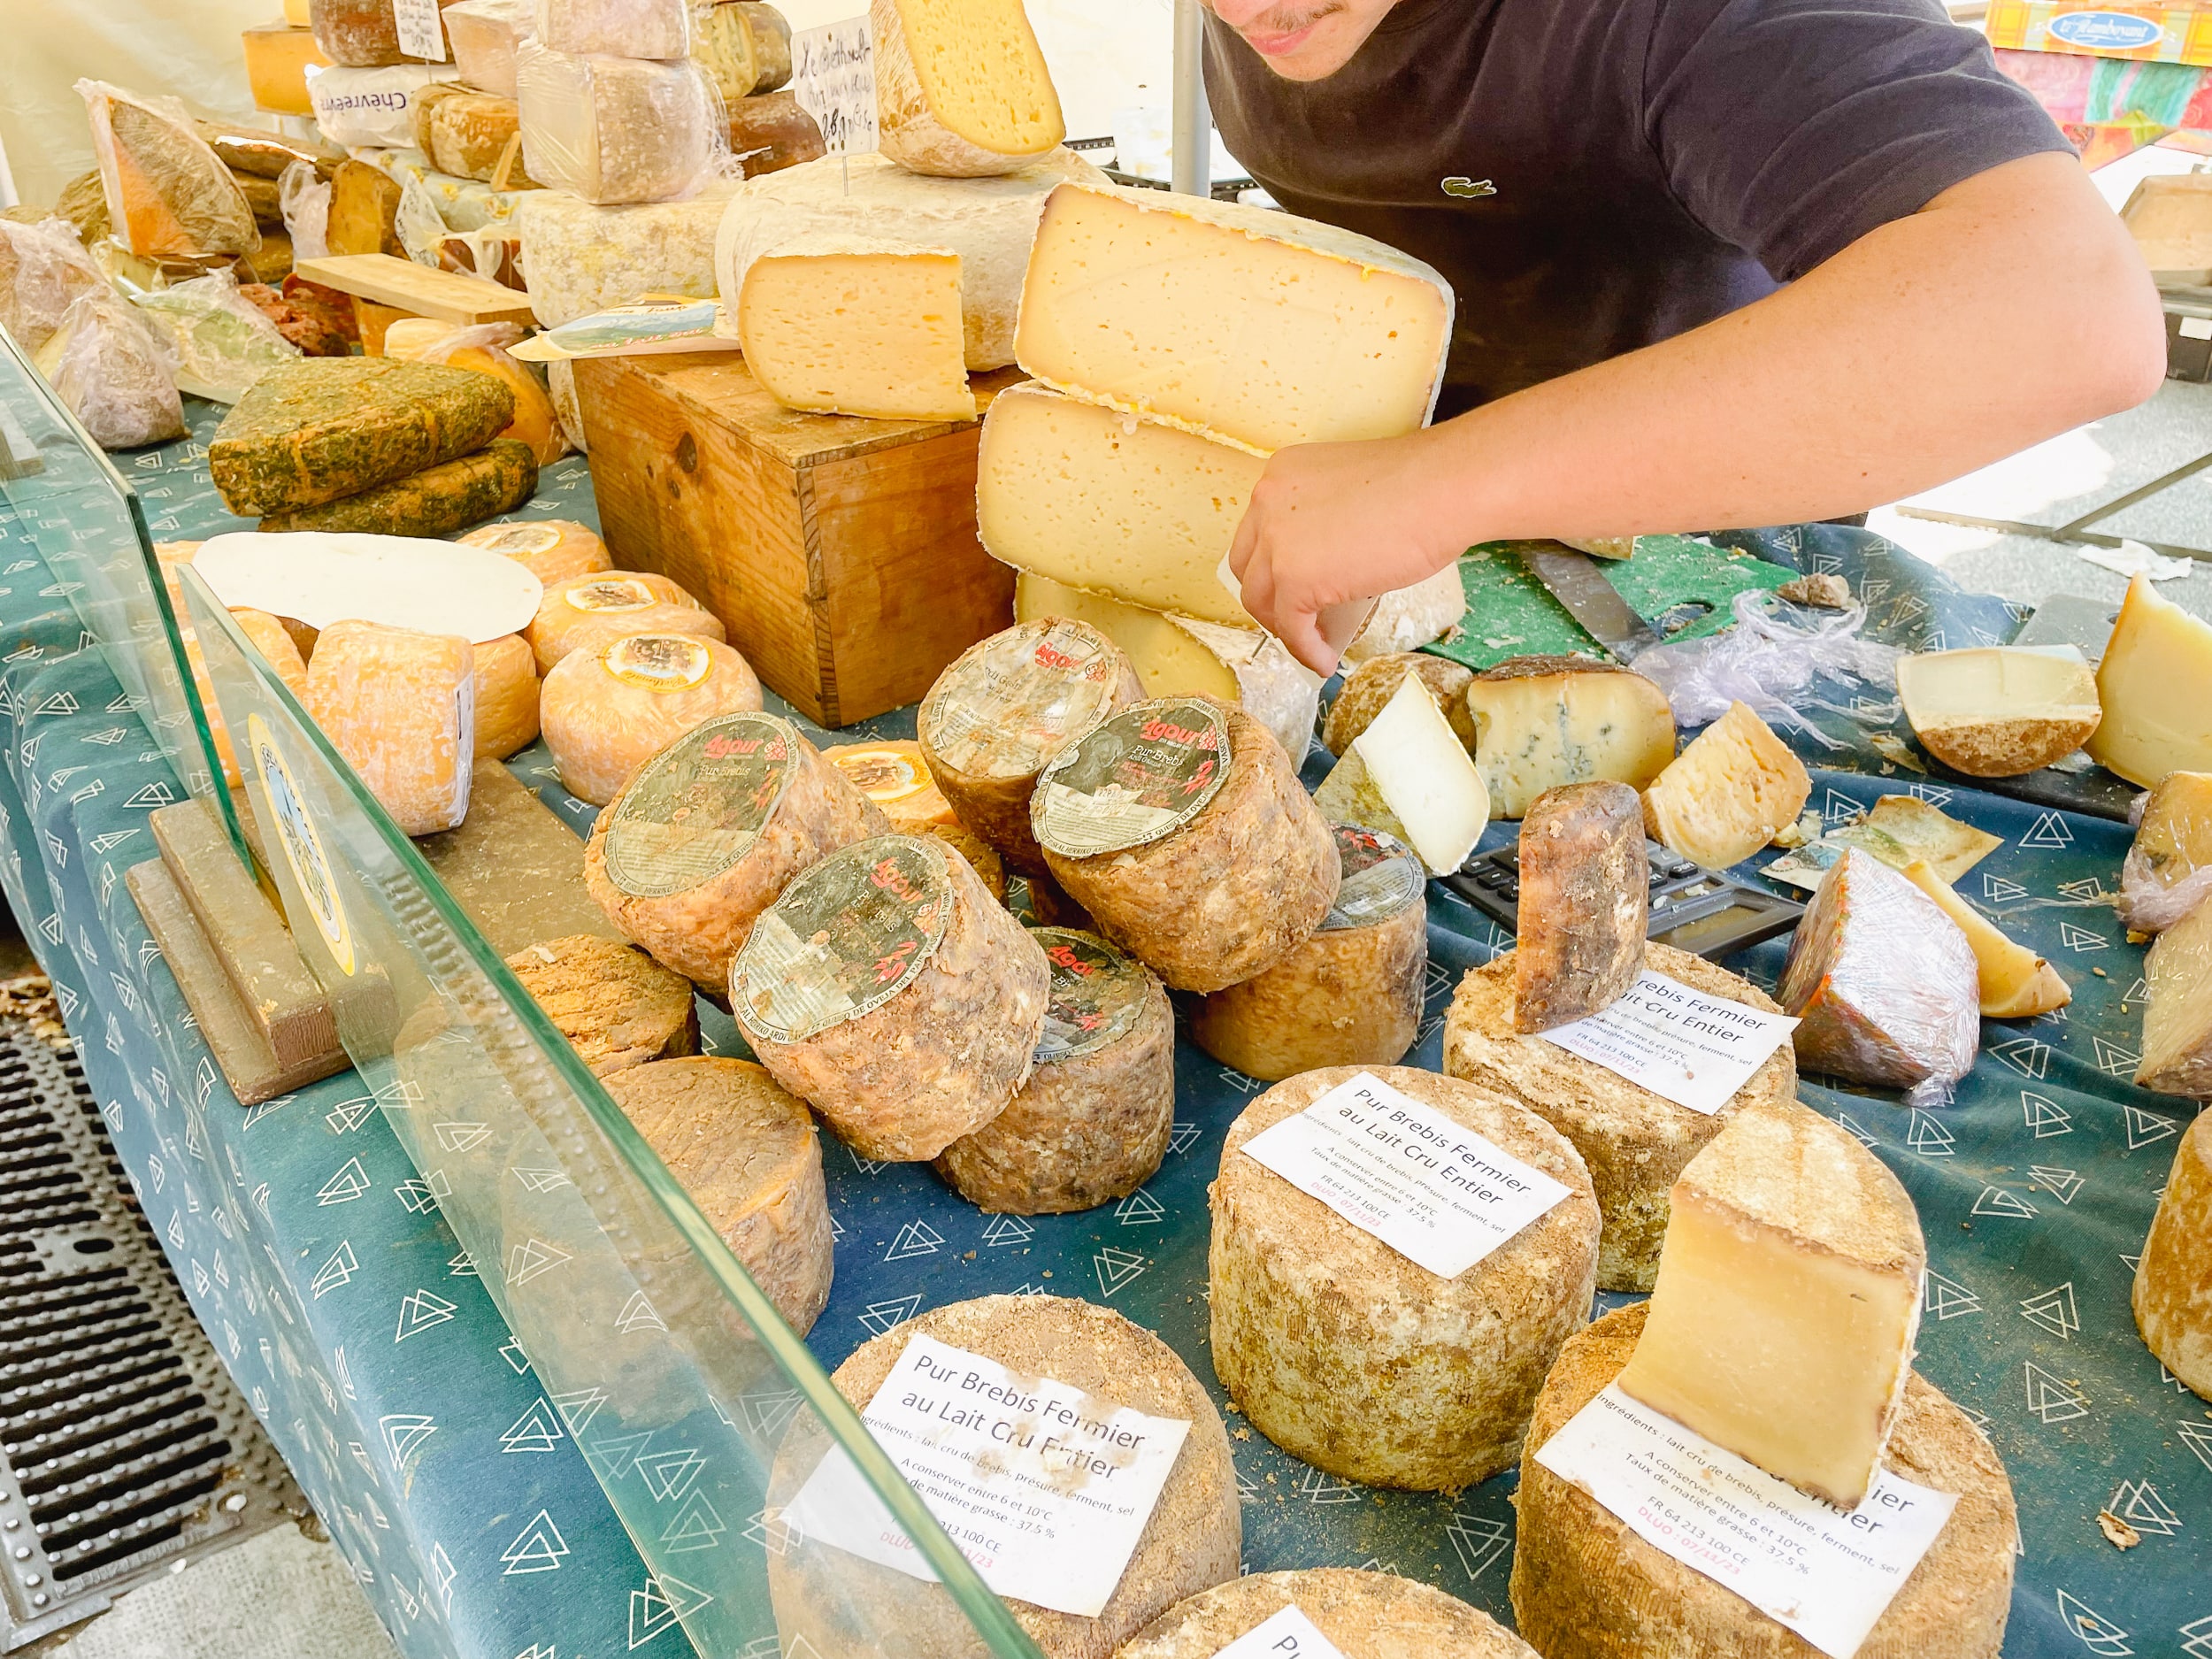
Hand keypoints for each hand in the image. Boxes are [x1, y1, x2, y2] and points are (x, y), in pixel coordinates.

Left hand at [1227, 428, 1466, 673]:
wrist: (1445, 488)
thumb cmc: (1421, 487)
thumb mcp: (1352, 497)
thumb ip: (1325, 525)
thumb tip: (1328, 571)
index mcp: (1282, 476)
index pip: (1258, 533)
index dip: (1273, 567)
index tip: (1290, 590)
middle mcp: (1268, 502)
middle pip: (1249, 567)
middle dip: (1271, 599)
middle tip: (1298, 619)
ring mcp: (1277, 541)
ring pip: (1261, 601)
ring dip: (1286, 628)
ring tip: (1314, 642)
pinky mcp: (1294, 578)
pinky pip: (1291, 628)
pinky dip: (1307, 650)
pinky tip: (1326, 660)